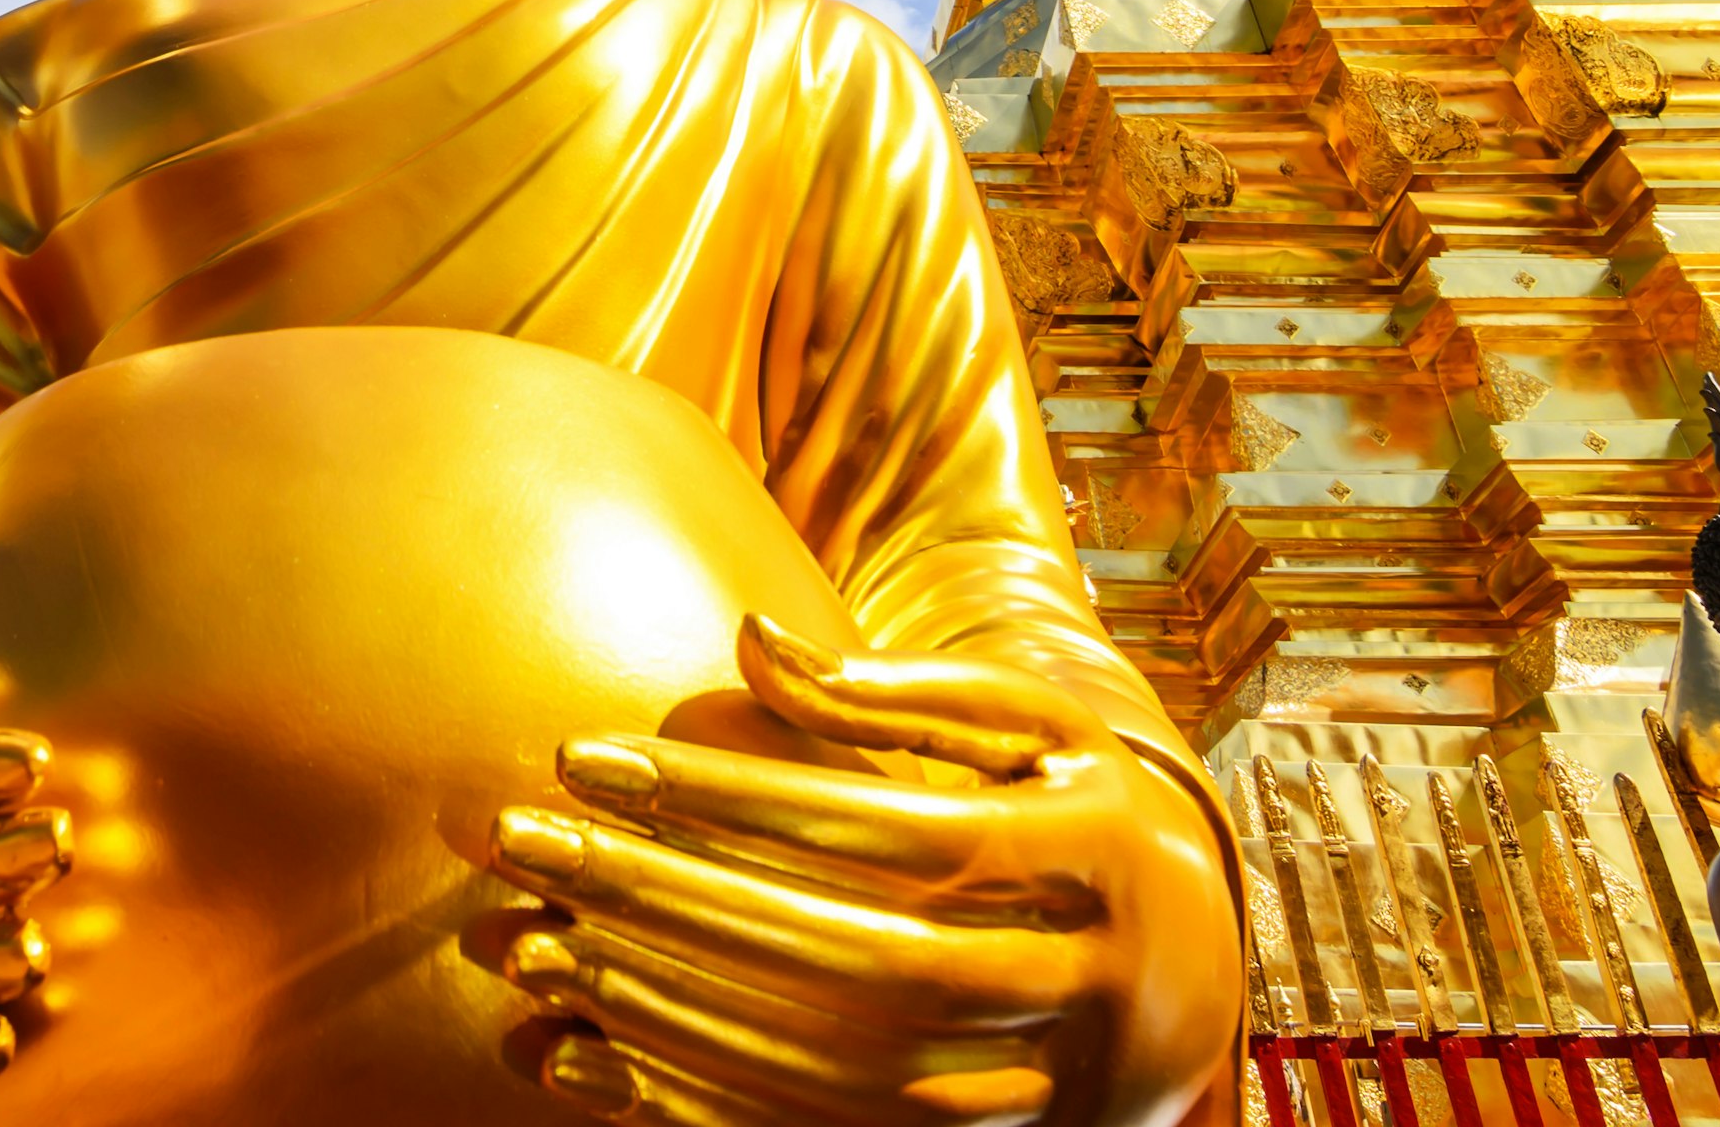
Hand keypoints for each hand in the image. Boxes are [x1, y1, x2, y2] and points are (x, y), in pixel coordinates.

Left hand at [490, 616, 1238, 1126]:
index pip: (896, 827)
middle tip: (527, 842)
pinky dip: (701, 1111)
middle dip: (677, 902)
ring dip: (676, 1016)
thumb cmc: (1082, 814)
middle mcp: (1088, 985)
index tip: (586, 754)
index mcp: (1103, 852)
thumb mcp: (1036, 731)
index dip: (739, 797)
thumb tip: (752, 639)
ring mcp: (1044, 1092)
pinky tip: (587, 1056)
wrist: (1192, 981)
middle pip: (862, 958)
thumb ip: (900, 690)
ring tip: (538, 947)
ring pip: (843, 1073)